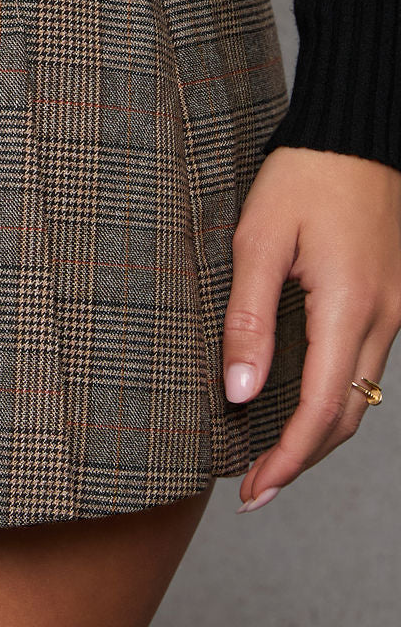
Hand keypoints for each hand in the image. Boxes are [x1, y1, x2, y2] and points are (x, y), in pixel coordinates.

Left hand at [223, 145, 400, 510]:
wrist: (353, 134)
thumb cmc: (302, 178)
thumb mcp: (258, 240)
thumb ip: (248, 319)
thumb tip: (241, 393)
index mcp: (351, 306)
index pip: (323, 409)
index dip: (288, 459)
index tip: (254, 492)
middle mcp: (385, 317)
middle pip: (348, 416)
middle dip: (301, 459)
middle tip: (255, 489)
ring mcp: (396, 308)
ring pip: (361, 394)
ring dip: (318, 431)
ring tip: (269, 454)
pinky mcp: (392, 296)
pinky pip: (365, 362)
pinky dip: (334, 394)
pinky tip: (298, 399)